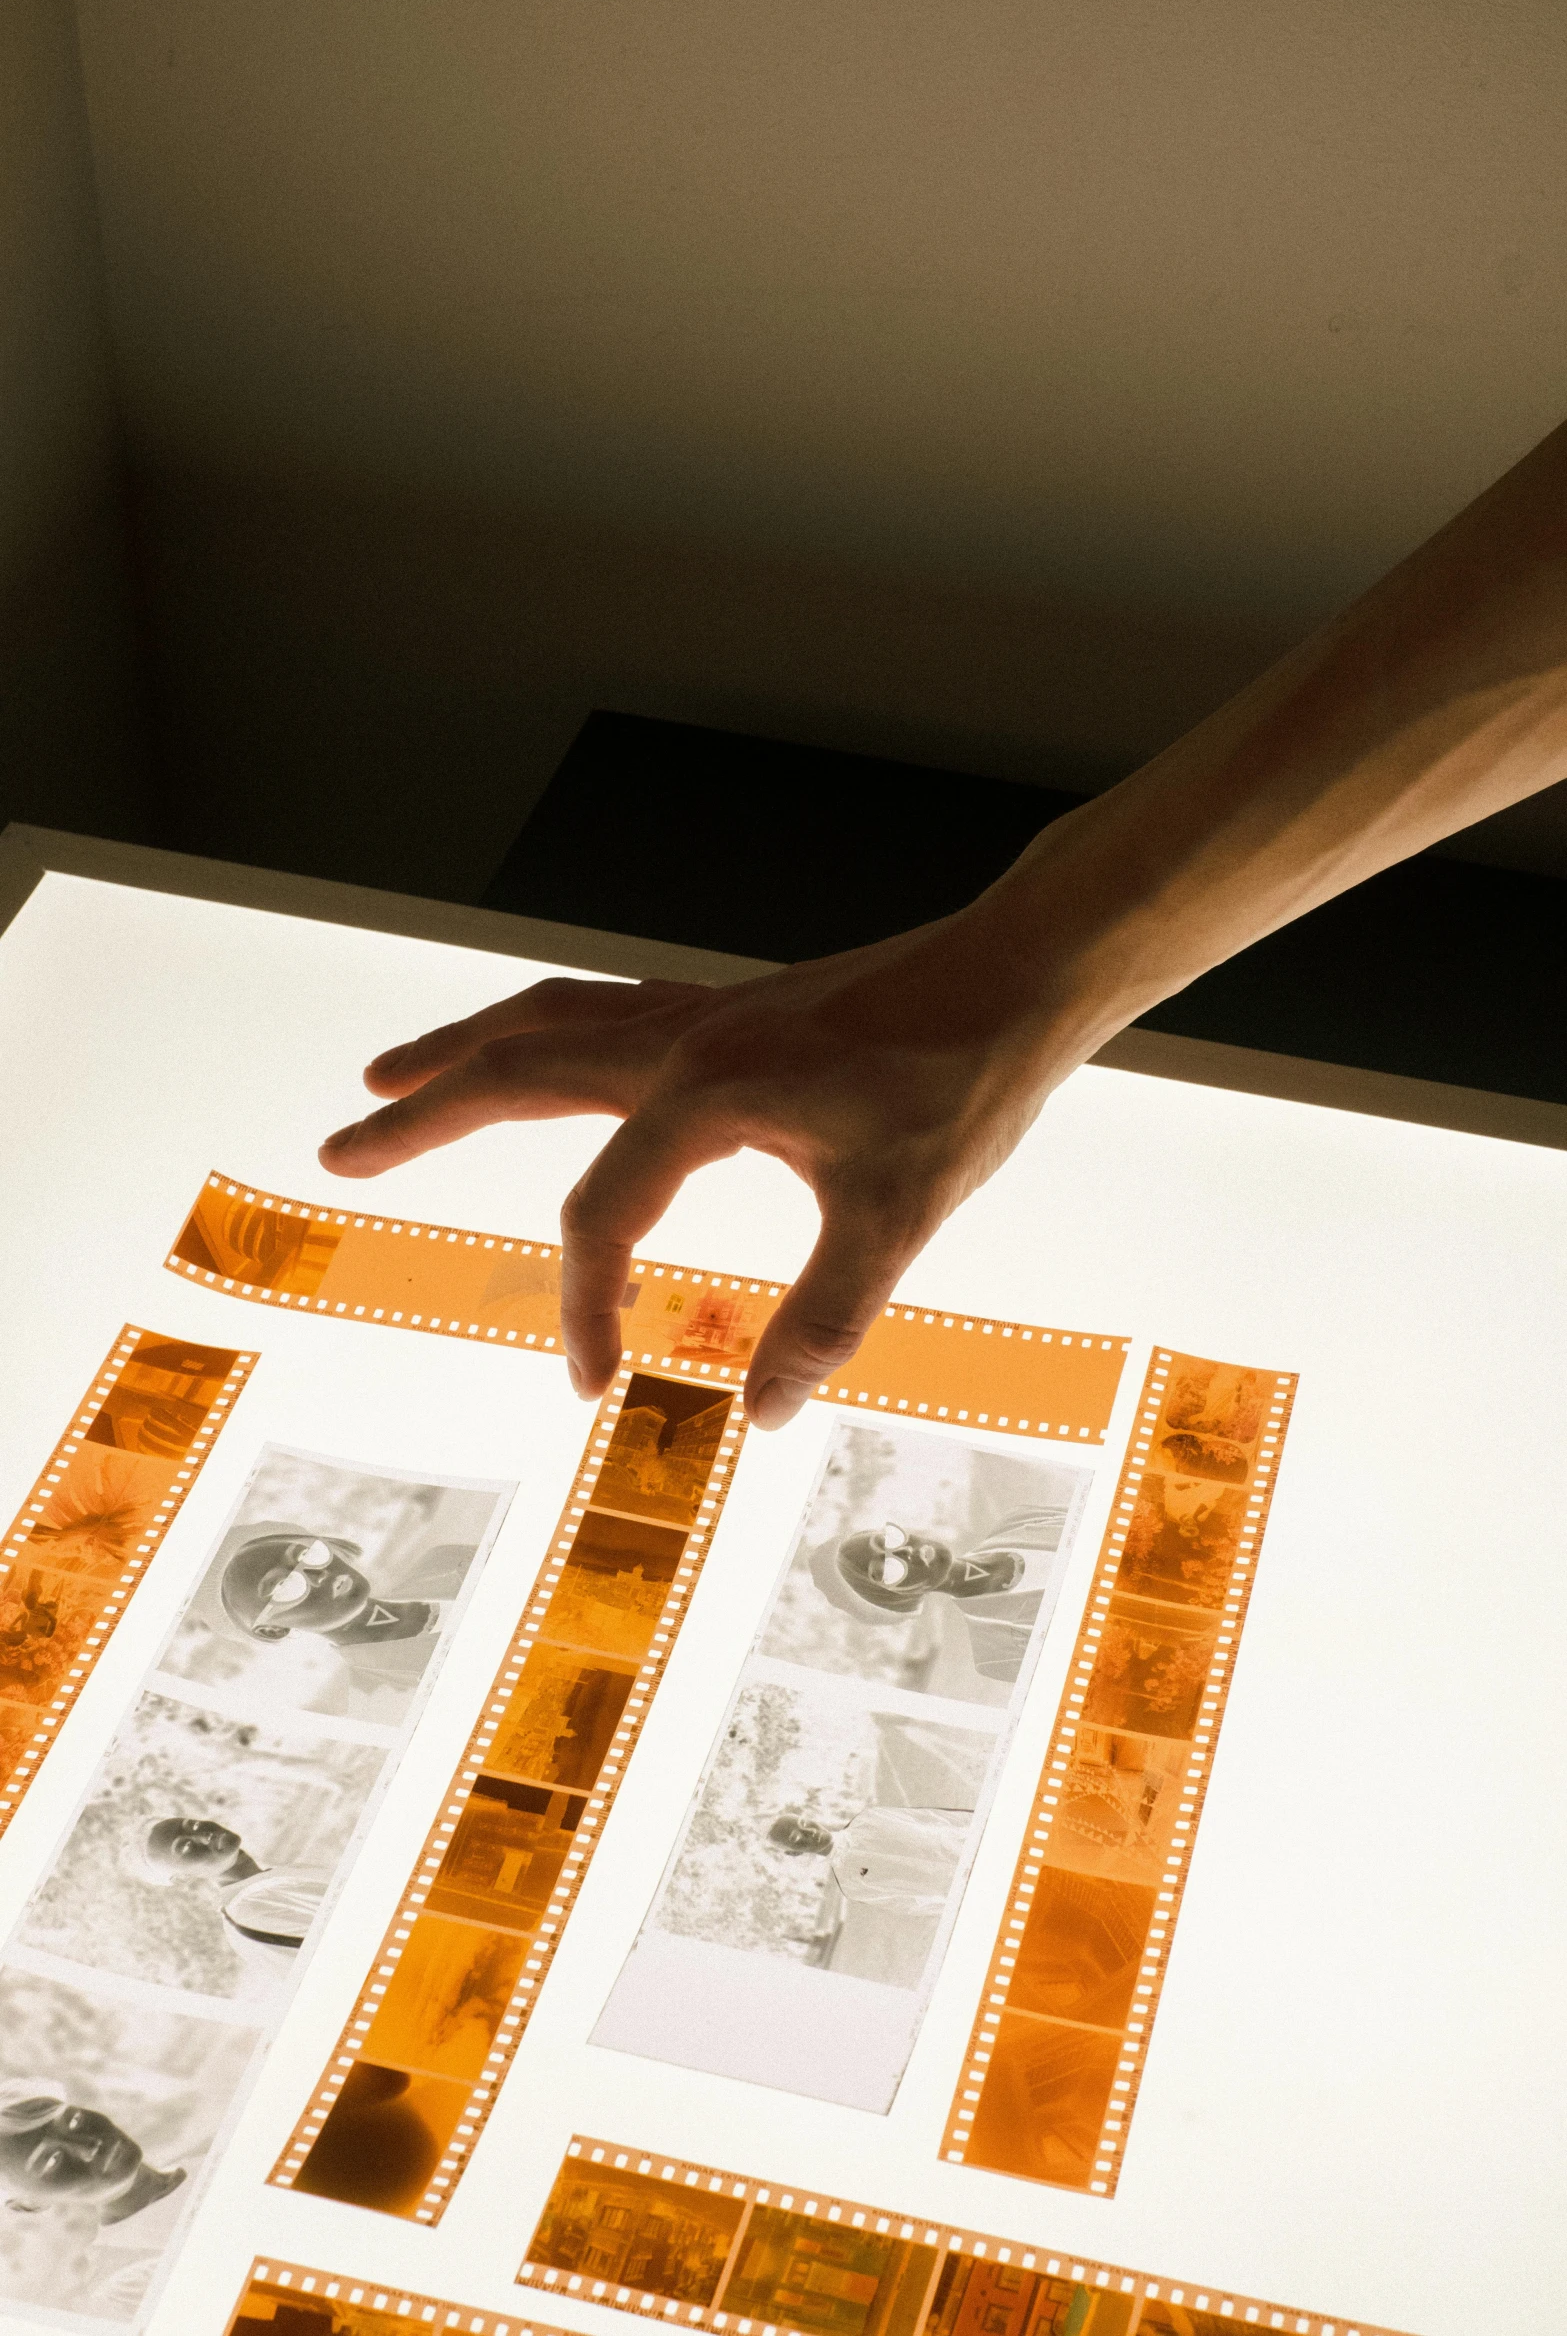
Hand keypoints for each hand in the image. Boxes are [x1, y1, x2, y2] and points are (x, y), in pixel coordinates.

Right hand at [318, 906, 1079, 1426]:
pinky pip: (598, 1007)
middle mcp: (679, 1039)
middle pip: (512, 1070)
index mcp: (705, 1092)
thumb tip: (763, 1414)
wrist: (1015, 973)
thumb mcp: (901, 1215)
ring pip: (543, 1021)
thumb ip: (827, 1317)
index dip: (585, 1308)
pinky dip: (540, 1027)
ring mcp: (697, 1012)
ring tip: (389, 1076)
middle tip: (336, 1152)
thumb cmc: (962, 1081)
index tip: (594, 1385)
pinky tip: (537, 1047)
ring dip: (460, 1051)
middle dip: (419, 1119)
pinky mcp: (726, 1006)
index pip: (600, 1214)